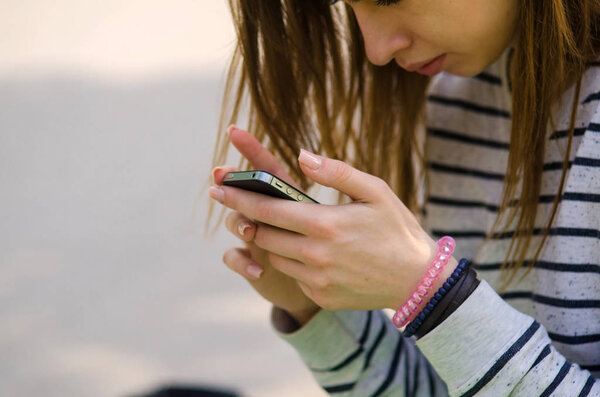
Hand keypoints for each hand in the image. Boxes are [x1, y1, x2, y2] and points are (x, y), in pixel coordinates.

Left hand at [210, 148, 457, 310]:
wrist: (418, 281)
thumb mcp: (375, 191)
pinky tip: (309, 251)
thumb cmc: (397, 229)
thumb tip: (302, 155)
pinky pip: (294, 275)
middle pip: (263, 234)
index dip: (238, 197)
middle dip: (247, 219)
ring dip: (270, 240)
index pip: (268, 210)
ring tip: (278, 226)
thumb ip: (337, 171)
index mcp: (325, 224)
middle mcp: (315, 255)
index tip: (217, 189)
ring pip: (275, 256)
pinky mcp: (320, 296)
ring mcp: (316, 279)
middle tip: (238, 205)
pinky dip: (293, 260)